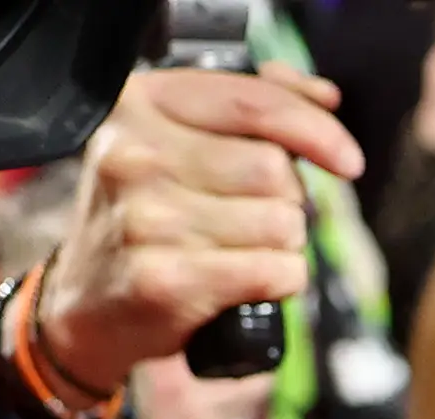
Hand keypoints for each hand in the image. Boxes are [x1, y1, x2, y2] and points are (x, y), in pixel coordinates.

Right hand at [36, 64, 362, 396]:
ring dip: (283, 246)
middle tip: (252, 222)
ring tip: (239, 253)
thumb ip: (248, 111)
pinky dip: (280, 282)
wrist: (88, 304)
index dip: (315, 129)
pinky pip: (275, 271)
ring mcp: (146, 217)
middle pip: (274, 169)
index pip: (253, 101)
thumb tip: (324, 97)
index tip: (346, 160)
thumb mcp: (175, 145)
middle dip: (287, 202)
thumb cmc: (147, 219)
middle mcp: (134, 154)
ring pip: (282, 224)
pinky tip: (245, 283)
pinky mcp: (166, 279)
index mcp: (139, 105)